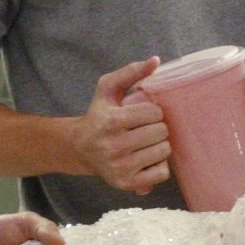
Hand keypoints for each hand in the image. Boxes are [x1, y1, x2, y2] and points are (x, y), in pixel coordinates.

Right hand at [72, 59, 171, 193]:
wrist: (80, 148)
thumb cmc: (99, 115)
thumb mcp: (107, 88)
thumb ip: (131, 72)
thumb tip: (156, 60)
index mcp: (112, 121)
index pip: (154, 113)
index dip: (154, 111)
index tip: (144, 114)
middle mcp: (115, 146)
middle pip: (161, 133)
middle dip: (157, 128)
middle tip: (146, 128)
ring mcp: (121, 167)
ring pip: (164, 152)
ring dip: (159, 145)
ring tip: (146, 142)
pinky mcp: (126, 183)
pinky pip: (162, 174)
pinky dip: (159, 165)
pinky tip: (146, 158)